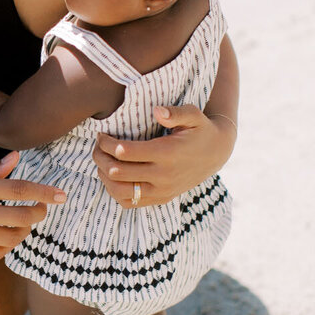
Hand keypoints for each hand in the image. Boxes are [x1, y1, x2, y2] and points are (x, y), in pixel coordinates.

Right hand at [0, 151, 66, 259]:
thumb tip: (16, 159)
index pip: (19, 189)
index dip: (44, 192)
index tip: (62, 195)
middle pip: (21, 216)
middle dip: (39, 212)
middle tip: (41, 208)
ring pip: (12, 238)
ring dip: (24, 229)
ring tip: (23, 220)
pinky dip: (8, 245)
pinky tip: (7, 234)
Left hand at [94, 105, 236, 207]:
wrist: (216, 153)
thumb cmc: (200, 130)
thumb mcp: (194, 115)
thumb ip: (175, 112)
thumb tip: (157, 111)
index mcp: (167, 153)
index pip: (124, 152)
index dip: (106, 143)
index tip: (101, 134)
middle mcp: (163, 175)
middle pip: (117, 172)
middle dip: (100, 157)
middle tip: (97, 146)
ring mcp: (162, 190)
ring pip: (119, 191)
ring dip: (104, 176)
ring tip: (102, 161)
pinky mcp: (161, 199)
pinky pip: (129, 203)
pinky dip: (115, 191)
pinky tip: (114, 176)